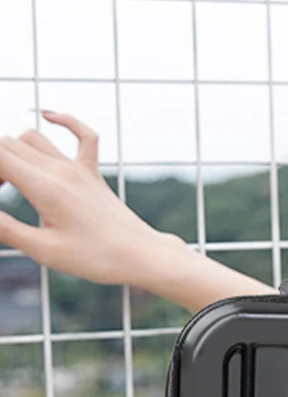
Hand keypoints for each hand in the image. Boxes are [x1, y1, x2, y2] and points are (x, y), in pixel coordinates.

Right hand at [0, 110, 165, 285]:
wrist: (143, 257)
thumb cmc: (98, 259)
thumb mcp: (46, 251)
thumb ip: (7, 230)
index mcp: (45, 188)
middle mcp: (61, 170)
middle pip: (8, 145)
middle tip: (0, 193)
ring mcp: (80, 169)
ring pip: (33, 137)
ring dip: (12, 149)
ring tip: (9, 179)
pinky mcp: (94, 173)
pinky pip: (83, 135)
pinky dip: (64, 120)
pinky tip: (48, 116)